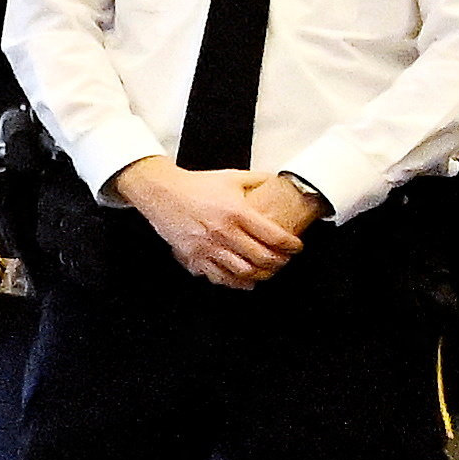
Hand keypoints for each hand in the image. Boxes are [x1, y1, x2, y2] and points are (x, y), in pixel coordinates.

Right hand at [114, 159, 304, 290]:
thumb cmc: (195, 186)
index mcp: (237, 212)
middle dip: (279, 263)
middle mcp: (223, 232)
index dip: (291, 246)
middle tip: (284, 260)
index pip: (274, 236)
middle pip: (262, 258)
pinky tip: (243, 280)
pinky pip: (219, 277)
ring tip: (266, 271)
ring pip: (243, 272)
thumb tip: (280, 181)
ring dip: (260, 275)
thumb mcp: (232, 177)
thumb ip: (258, 179)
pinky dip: (235, 282)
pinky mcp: (194, 257)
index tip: (295, 247)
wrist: (162, 193)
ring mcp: (208, 247)